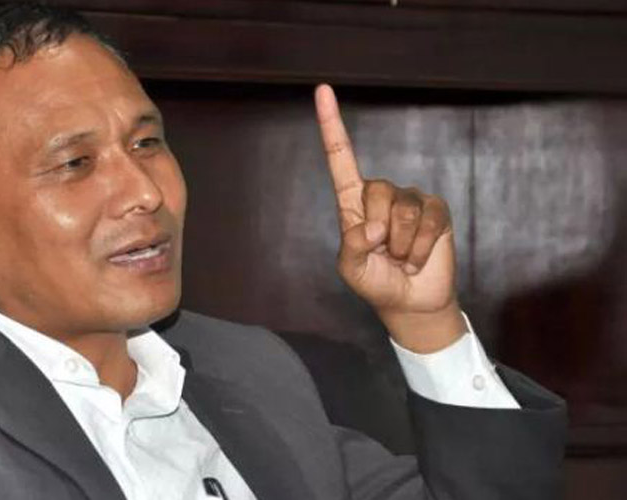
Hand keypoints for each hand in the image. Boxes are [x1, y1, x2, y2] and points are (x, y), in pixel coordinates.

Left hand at [314, 84, 465, 353]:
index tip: (322, 89)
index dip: (332, 125)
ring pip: (402, 212)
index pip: (340, 158)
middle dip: (379, 231)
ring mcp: (410, 200)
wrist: (410, 302)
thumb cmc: (375, 281)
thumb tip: (373, 228)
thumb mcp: (351, 269)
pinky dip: (420, 248)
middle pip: (377, 191)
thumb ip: (351, 247)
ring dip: (401, 246)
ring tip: (400, 258)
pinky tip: (417, 258)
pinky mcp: (435, 211)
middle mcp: (381, 195)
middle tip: (383, 253)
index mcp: (352, 203)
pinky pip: (427, 221)